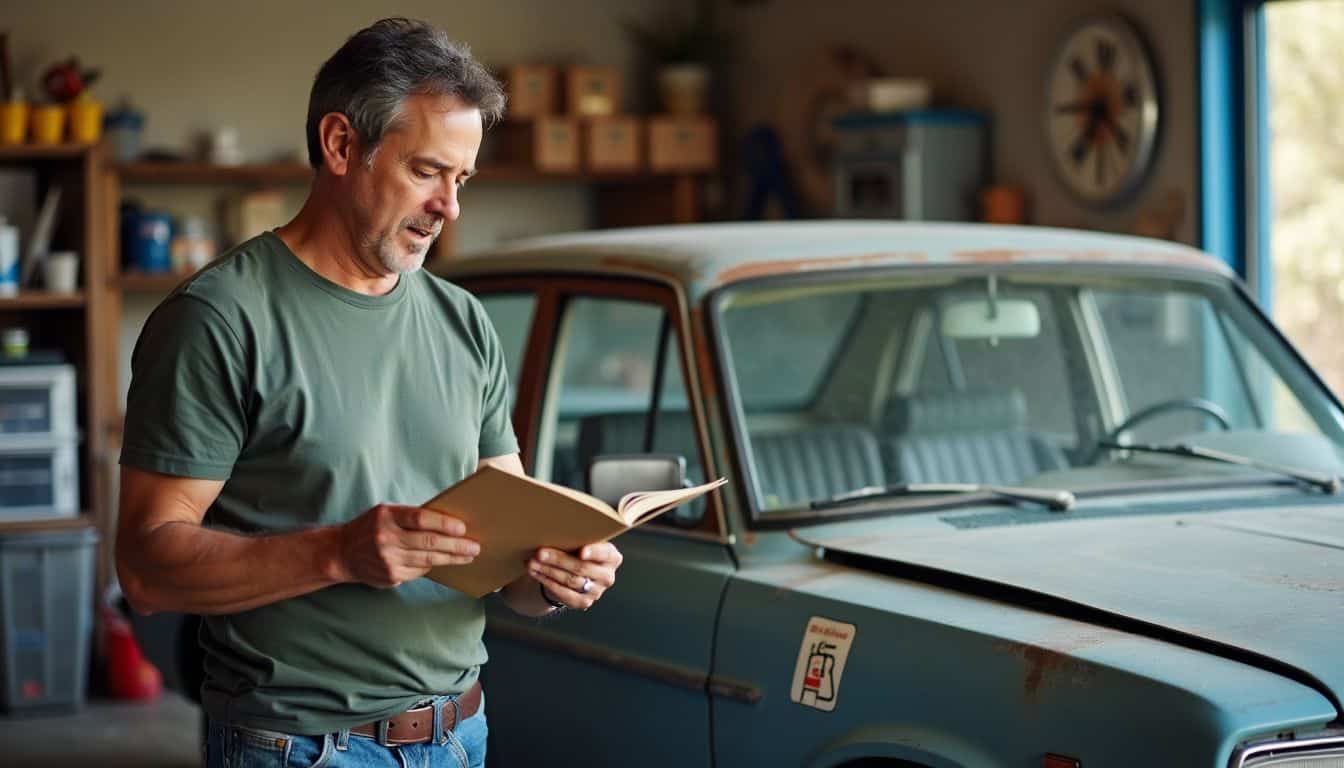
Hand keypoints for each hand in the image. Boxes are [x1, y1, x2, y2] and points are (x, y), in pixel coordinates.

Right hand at [335, 503, 479, 587]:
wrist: (341, 553)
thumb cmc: (370, 527)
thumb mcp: (385, 513)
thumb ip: (410, 517)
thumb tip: (447, 522)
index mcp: (386, 516)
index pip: (420, 519)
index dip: (443, 524)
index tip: (463, 528)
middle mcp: (386, 538)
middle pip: (429, 542)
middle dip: (456, 545)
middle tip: (475, 546)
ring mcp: (388, 559)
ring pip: (428, 560)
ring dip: (451, 558)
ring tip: (468, 555)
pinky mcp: (391, 576)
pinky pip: (419, 571)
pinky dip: (434, 566)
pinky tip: (447, 563)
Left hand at [527, 542, 622, 610]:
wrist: (577, 572)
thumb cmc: (578, 550)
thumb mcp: (583, 542)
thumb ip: (576, 538)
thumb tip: (552, 532)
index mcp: (612, 557)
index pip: (604, 553)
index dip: (593, 552)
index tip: (581, 551)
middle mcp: (607, 576)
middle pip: (581, 568)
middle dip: (558, 560)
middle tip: (540, 553)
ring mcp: (597, 592)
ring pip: (570, 581)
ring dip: (548, 571)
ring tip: (532, 562)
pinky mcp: (584, 602)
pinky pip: (564, 594)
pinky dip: (548, 582)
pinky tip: (536, 574)